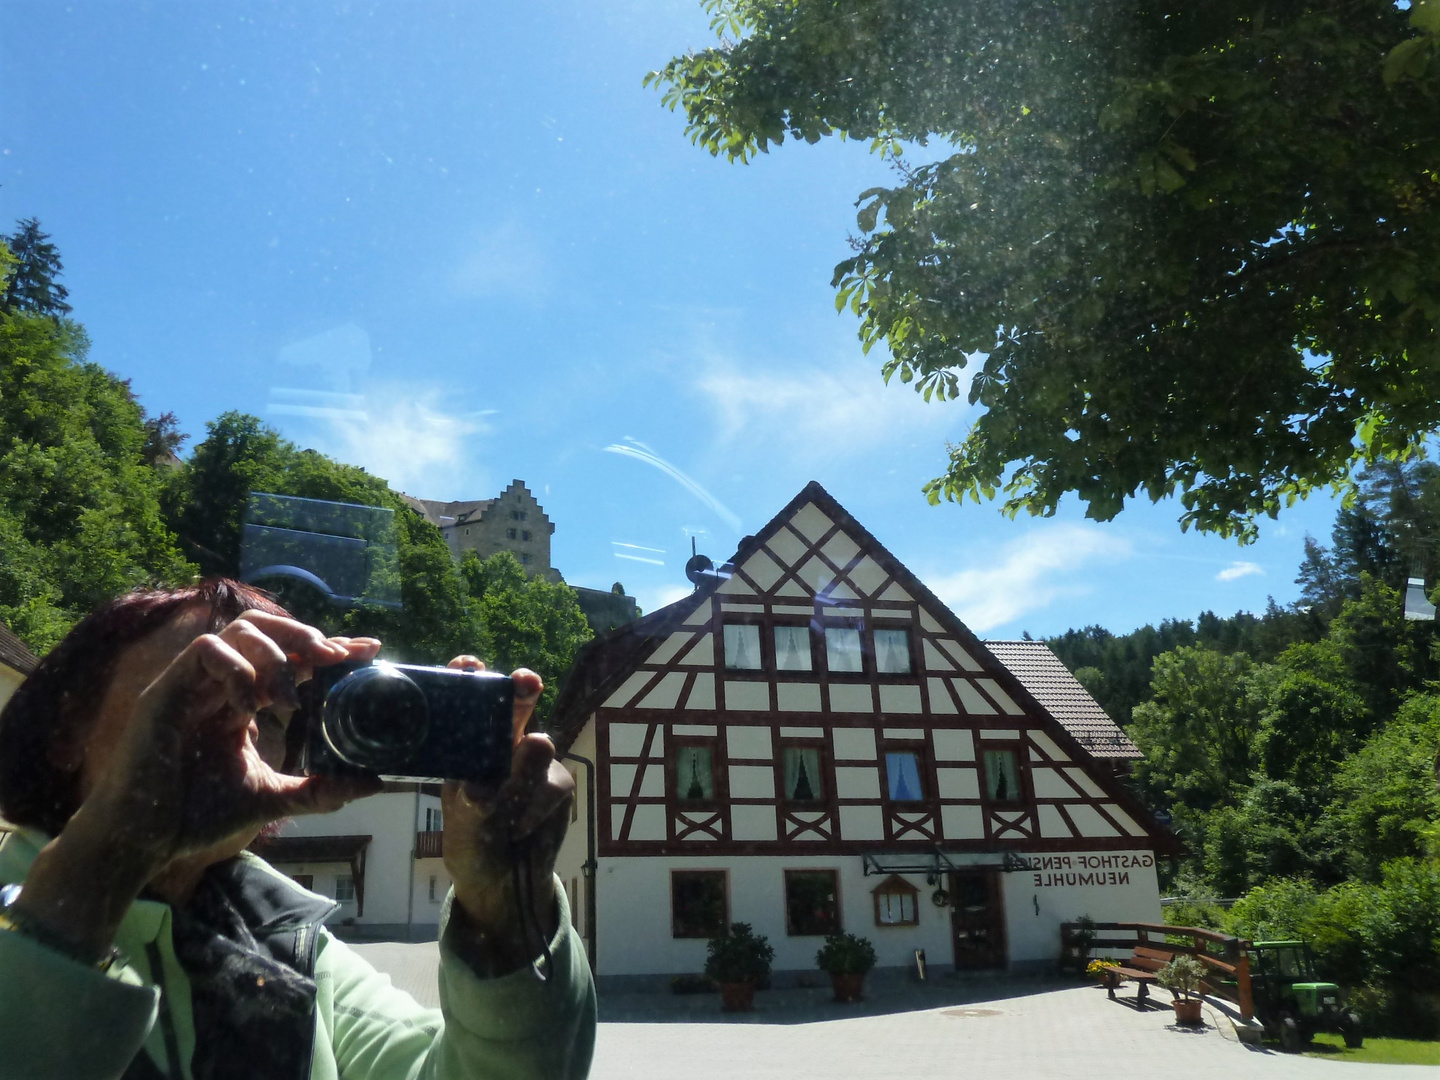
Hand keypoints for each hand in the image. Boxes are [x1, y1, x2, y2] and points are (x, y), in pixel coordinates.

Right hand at [80, 611, 381, 873]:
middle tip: (333, 657)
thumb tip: (375, 783)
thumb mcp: (270, 798)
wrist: (141, 841)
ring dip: (274, 655)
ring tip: (288, 699)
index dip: (326, 648)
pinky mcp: (165, 691)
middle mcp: (219, 685)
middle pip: (264, 628)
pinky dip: (236, 670)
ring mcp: (192, 684)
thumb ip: (319, 790)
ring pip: (238, 630)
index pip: (289, 659)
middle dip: (303, 634)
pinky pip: (205, 651)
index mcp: (242, 702)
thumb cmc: (196, 817)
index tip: (366, 649)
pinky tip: (247, 706)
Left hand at [439, 657, 573, 974]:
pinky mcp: (557, 783)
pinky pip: (554, 785)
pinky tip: (519, 827)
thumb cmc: (471, 836)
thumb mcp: (465, 817)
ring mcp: (535, 761)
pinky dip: (535, 808)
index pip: (472, 700)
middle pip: (517, 705)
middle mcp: (505, 742)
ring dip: (526, 774)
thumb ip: (478, 798)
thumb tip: (487, 786)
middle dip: (521, 689)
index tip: (467, 665)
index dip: (471, 677)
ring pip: (540, 750)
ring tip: (507, 808)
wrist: (501, 878)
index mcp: (472, 742)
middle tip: (524, 682)